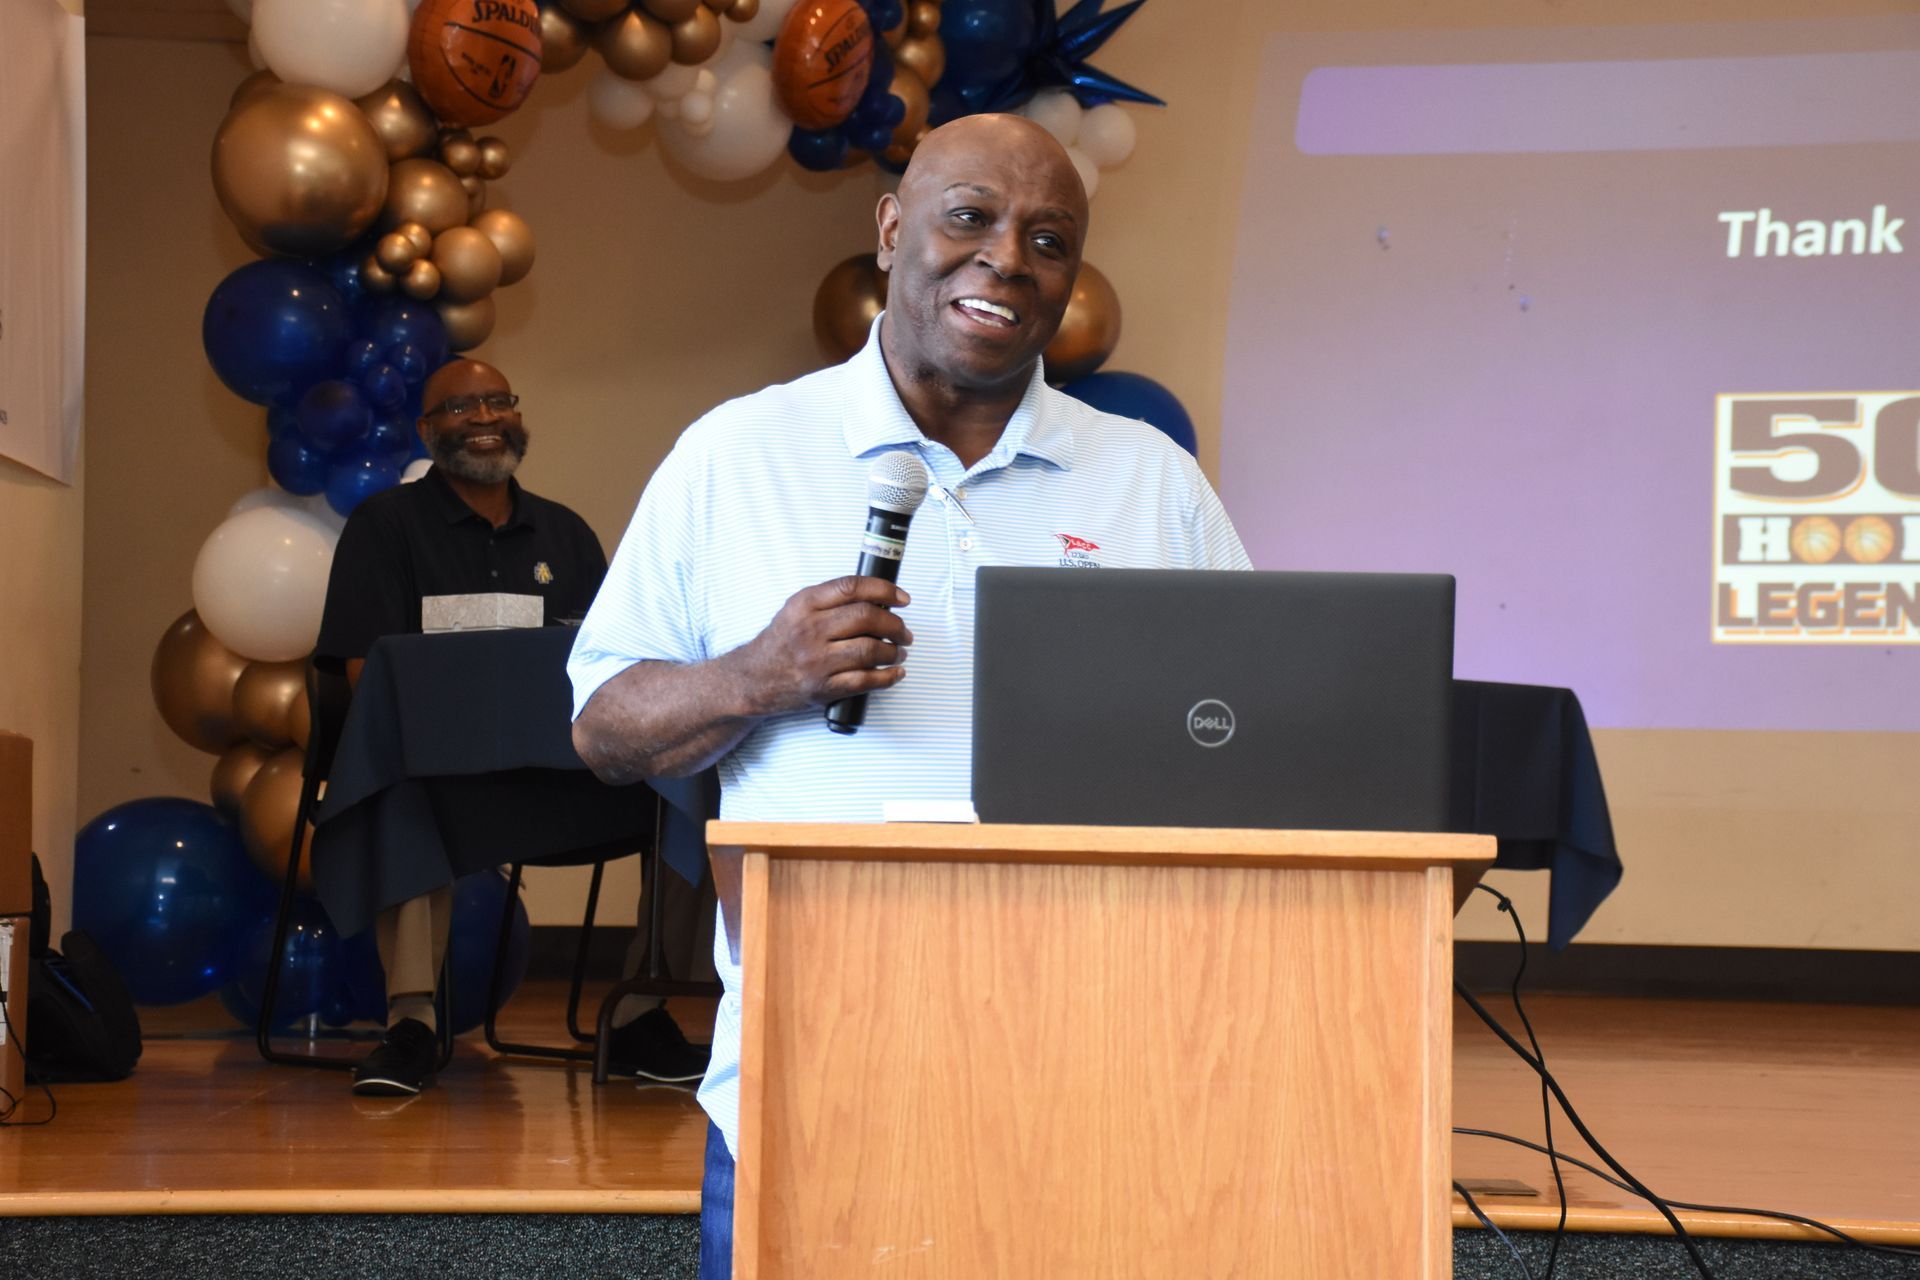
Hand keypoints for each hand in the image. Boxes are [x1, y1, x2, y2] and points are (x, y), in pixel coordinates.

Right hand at [728, 576, 912, 715]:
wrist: (753, 679)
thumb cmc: (780, 644)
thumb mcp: (797, 610)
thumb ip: (830, 601)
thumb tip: (878, 600)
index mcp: (805, 605)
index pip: (852, 587)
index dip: (884, 590)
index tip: (902, 598)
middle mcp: (810, 630)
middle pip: (867, 617)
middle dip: (895, 624)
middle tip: (903, 631)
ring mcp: (817, 660)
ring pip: (870, 649)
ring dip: (894, 651)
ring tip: (898, 652)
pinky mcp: (823, 687)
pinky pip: (865, 681)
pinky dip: (887, 677)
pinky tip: (894, 673)